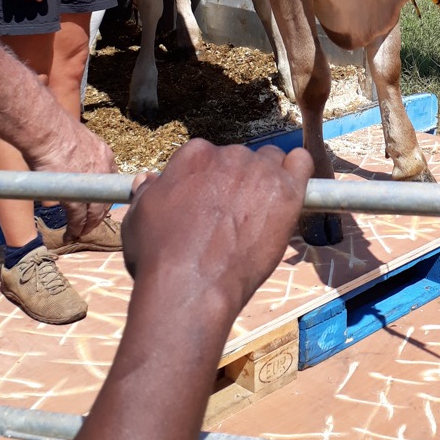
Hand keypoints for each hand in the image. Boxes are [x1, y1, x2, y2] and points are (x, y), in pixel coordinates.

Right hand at [21, 111, 115, 240]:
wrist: (46, 131)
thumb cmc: (54, 129)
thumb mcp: (77, 138)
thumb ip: (79, 150)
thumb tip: (69, 156)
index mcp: (104, 155)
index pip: (110, 180)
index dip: (103, 193)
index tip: (98, 202)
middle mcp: (103, 170)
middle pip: (105, 199)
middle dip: (98, 214)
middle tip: (91, 224)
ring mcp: (91, 185)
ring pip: (94, 212)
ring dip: (87, 225)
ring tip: (80, 233)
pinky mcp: (75, 196)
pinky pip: (78, 218)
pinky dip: (75, 228)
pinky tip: (71, 234)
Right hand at [122, 139, 312, 312]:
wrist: (190, 285)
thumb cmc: (159, 256)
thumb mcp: (138, 218)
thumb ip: (146, 193)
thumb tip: (146, 180)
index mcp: (194, 155)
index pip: (210, 157)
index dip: (210, 183)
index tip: (209, 205)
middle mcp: (228, 155)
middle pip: (241, 160)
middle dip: (238, 183)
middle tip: (233, 217)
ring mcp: (259, 171)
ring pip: (272, 161)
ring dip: (268, 180)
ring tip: (260, 214)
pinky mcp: (286, 191)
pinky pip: (302, 163)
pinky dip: (299, 172)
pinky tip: (292, 192)